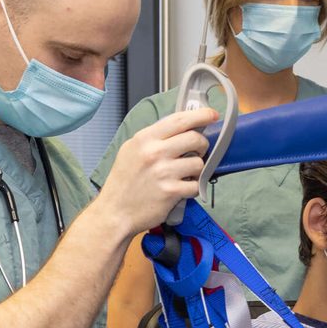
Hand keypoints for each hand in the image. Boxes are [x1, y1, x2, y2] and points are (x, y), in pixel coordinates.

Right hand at [96, 108, 215, 235]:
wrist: (114, 212)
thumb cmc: (123, 182)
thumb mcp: (131, 150)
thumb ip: (153, 139)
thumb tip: (181, 129)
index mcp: (144, 139)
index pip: (179, 120)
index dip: (200, 115)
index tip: (212, 114)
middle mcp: (154, 152)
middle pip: (194, 138)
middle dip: (202, 144)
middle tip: (198, 151)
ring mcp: (163, 172)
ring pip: (198, 163)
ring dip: (197, 169)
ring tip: (185, 174)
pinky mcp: (171, 192)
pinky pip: (195, 185)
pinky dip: (192, 188)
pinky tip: (181, 189)